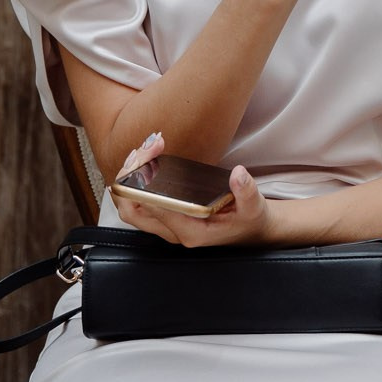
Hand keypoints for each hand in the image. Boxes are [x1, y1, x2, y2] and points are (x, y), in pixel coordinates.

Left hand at [112, 132, 272, 247]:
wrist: (250, 230)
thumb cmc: (248, 220)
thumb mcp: (254, 207)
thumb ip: (246, 191)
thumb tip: (238, 174)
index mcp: (191, 232)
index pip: (156, 212)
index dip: (145, 188)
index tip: (147, 162)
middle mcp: (173, 231)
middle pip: (132, 211)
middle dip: (127, 180)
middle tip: (141, 151)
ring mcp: (167, 225)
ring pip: (131, 206)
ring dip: (129, 178)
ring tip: (144, 149)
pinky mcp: (165, 216)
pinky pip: (139, 202)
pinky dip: (136, 181)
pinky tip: (146, 158)